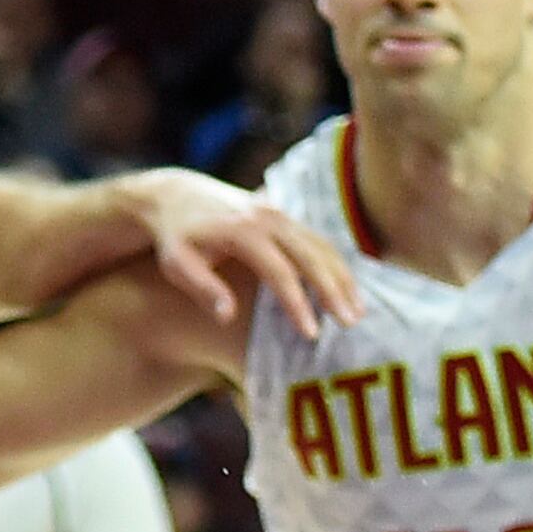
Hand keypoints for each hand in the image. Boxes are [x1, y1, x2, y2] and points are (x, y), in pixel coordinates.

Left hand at [121, 167, 359, 333]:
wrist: (176, 196)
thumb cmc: (174, 238)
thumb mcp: (176, 263)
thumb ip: (202, 288)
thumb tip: (228, 316)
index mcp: (242, 231)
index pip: (279, 272)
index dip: (297, 304)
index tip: (311, 335)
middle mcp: (267, 218)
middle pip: (311, 256)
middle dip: (333, 290)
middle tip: (350, 324)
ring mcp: (279, 214)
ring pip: (322, 246)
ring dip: (343, 278)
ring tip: (357, 313)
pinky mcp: (284, 216)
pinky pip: (318, 240)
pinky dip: (337, 265)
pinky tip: (348, 291)